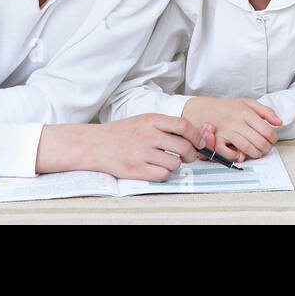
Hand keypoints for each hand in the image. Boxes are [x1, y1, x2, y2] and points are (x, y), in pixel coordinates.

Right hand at [89, 114, 209, 181]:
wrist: (95, 144)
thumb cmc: (122, 132)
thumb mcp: (144, 120)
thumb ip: (165, 125)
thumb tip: (192, 133)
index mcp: (151, 120)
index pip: (183, 125)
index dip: (196, 135)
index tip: (199, 142)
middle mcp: (147, 135)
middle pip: (183, 146)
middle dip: (192, 154)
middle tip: (189, 157)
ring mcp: (141, 153)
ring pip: (175, 163)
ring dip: (176, 165)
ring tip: (168, 162)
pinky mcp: (136, 170)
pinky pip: (162, 175)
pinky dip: (164, 174)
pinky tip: (157, 169)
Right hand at [182, 97, 282, 160]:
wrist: (203, 108)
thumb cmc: (227, 107)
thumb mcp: (247, 103)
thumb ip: (265, 111)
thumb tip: (279, 122)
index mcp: (245, 111)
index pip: (266, 129)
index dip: (273, 138)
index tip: (272, 140)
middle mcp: (236, 121)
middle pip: (258, 140)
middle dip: (266, 148)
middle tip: (266, 148)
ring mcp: (225, 130)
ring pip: (245, 146)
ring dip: (255, 153)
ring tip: (257, 152)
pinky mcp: (216, 139)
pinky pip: (226, 151)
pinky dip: (235, 156)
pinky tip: (240, 154)